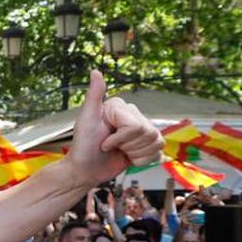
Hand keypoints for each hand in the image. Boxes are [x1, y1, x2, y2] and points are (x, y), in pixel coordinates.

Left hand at [66, 71, 163, 186]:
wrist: (85, 170)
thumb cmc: (83, 145)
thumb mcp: (86, 119)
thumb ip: (94, 95)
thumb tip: (95, 72)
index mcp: (120, 107)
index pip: (136, 126)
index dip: (120, 138)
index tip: (103, 141)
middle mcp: (133, 115)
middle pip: (148, 133)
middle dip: (128, 146)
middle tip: (110, 147)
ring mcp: (141, 130)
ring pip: (156, 143)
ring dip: (136, 154)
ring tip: (119, 152)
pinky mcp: (146, 144)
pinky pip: (159, 152)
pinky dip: (143, 161)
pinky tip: (128, 158)